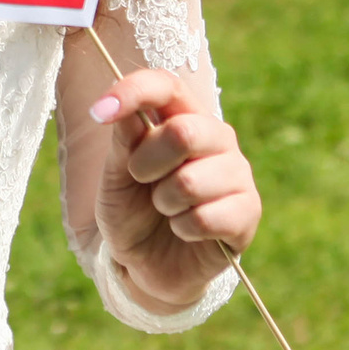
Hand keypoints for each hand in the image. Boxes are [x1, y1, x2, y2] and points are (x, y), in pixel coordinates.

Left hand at [90, 65, 260, 311]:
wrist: (146, 264)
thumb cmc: (131, 210)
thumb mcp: (115, 176)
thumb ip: (123, 142)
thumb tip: (121, 108)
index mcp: (182, 116)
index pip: (166, 85)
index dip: (134, 91)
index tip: (100, 112)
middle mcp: (216, 138)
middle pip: (184, 132)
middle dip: (146, 163)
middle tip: (140, 180)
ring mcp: (237, 174)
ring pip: (191, 181)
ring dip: (164, 202)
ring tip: (167, 209)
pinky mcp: (248, 212)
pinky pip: (205, 217)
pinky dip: (183, 228)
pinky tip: (186, 230)